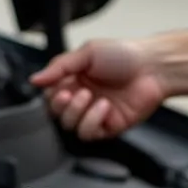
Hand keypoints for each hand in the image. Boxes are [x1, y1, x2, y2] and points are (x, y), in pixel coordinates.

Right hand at [29, 39, 168, 140]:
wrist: (152, 68)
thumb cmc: (124, 55)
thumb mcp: (87, 53)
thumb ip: (59, 67)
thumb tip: (34, 79)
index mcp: (74, 79)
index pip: (50, 95)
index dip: (50, 94)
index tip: (57, 87)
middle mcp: (82, 98)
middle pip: (57, 114)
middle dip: (61, 105)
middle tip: (71, 93)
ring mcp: (95, 114)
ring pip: (70, 127)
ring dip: (77, 112)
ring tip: (91, 96)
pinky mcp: (109, 127)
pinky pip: (90, 134)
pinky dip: (92, 121)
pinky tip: (104, 107)